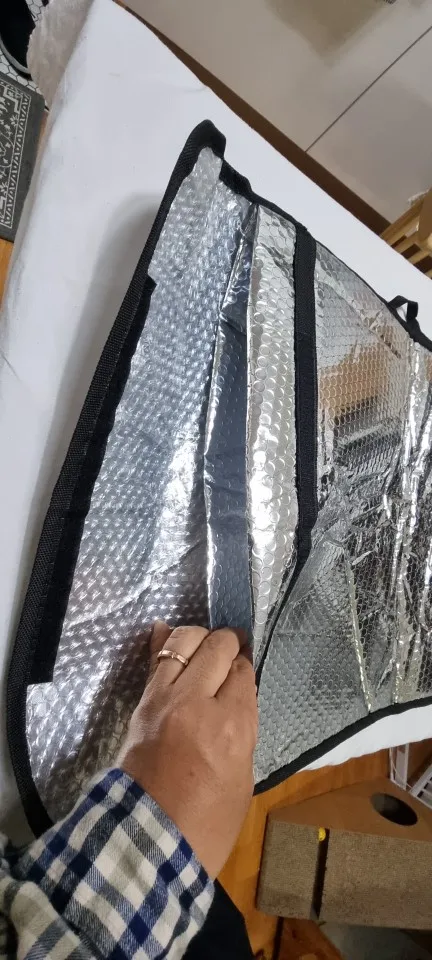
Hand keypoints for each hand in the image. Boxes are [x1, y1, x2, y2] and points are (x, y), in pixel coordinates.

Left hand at [117, 623, 257, 877]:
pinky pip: (153, 660)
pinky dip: (161, 640)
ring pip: (184, 642)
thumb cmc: (208, 823)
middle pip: (217, 648)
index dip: (245, 666)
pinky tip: (165, 629)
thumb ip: (241, 730)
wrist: (150, 841)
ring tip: (206, 642)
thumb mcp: (243, 778)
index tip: (244, 668)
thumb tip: (236, 699)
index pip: (242, 673)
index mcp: (233, 726)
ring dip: (199, 637)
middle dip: (228, 642)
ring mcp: (166, 699)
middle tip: (232, 646)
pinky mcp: (142, 704)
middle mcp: (199, 702)